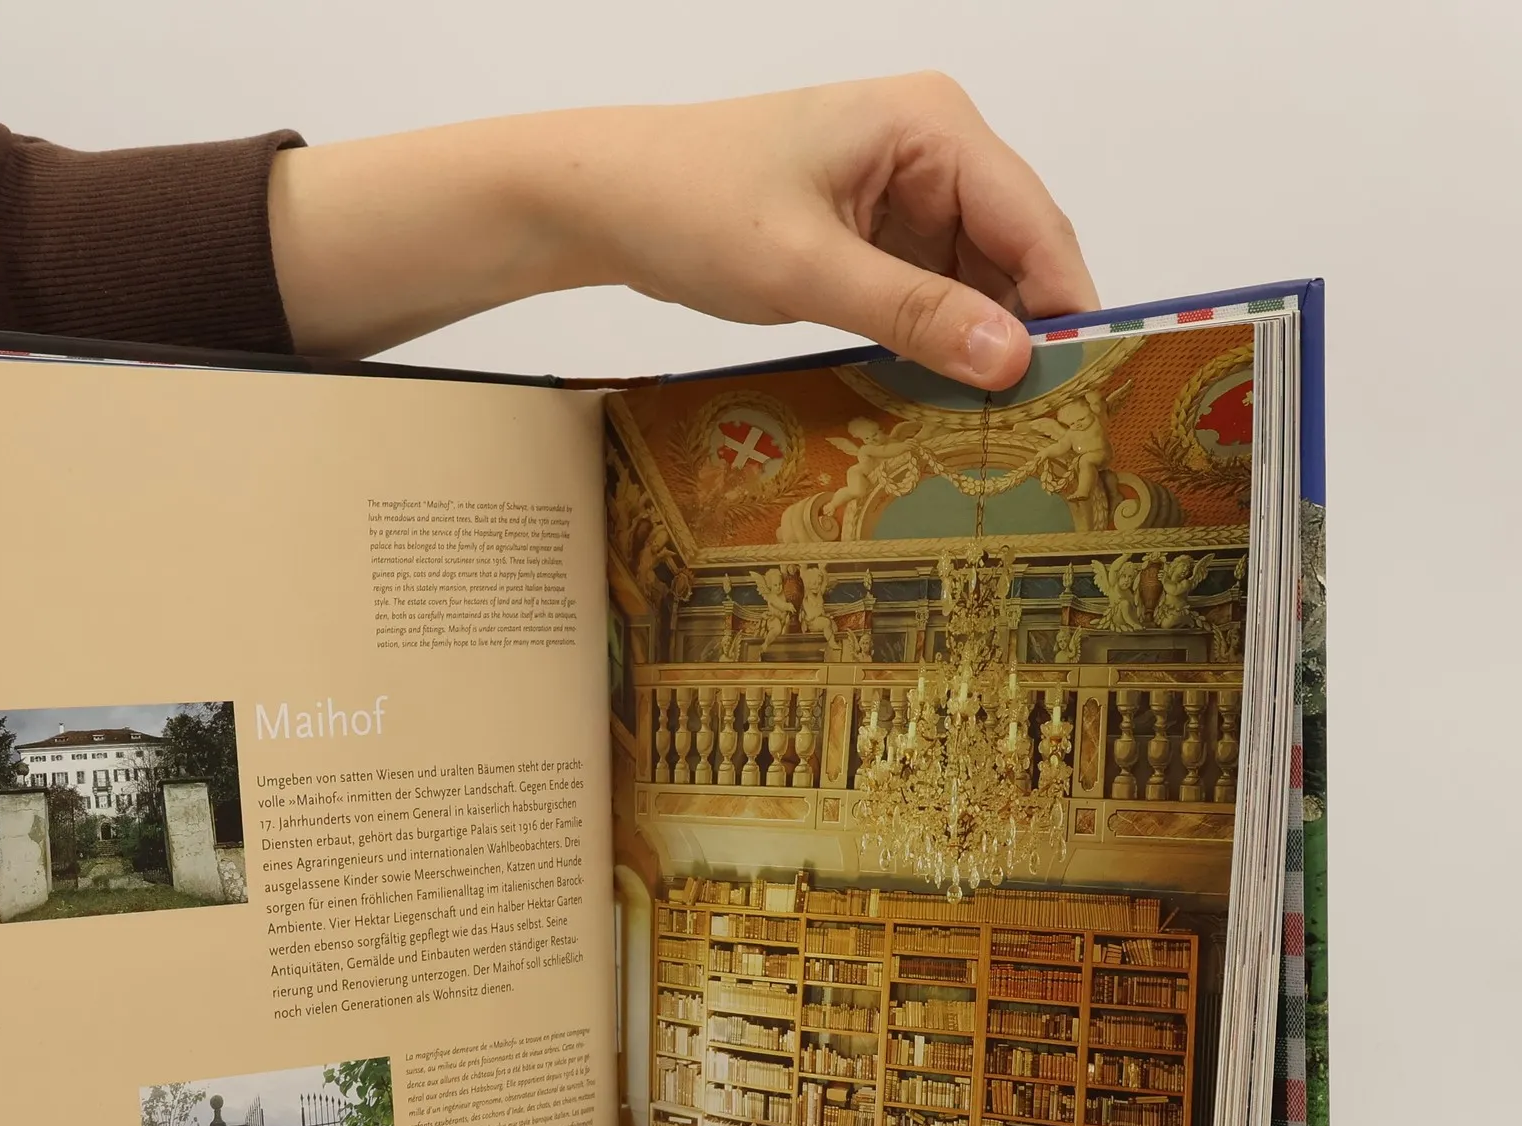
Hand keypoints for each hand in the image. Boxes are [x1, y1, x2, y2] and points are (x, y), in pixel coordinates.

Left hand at [271, 74, 1094, 387]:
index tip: (1090, 385)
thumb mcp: (806, 268)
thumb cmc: (692, 204)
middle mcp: (932, 150)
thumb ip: (912, 314)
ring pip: (974, 282)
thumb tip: (1010, 359)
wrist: (606, 202)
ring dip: (978, 346)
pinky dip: (934, 342)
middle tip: (1045, 427)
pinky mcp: (872, 234)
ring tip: (994, 427)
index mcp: (933, 126)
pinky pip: (928, 294)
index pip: (1035, 221)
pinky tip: (938, 399)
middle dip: (1026, 332)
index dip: (1068, 305)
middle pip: (1015, 254)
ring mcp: (903, 193)